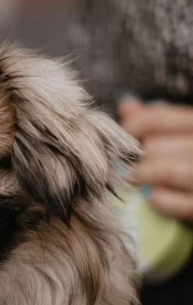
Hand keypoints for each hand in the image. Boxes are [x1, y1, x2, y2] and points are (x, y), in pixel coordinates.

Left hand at [119, 98, 192, 222]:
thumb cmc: (188, 162)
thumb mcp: (179, 136)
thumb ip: (155, 122)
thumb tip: (127, 105)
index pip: (154, 119)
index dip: (129, 130)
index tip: (119, 143)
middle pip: (154, 146)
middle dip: (136, 160)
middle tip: (129, 167)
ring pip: (163, 171)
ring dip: (143, 178)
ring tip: (138, 180)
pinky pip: (167, 199)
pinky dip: (155, 199)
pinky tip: (152, 198)